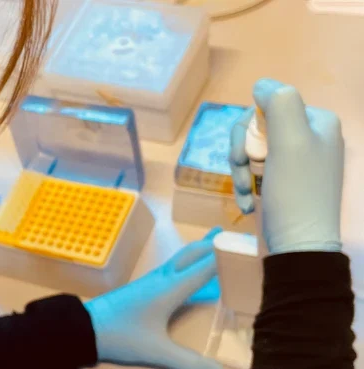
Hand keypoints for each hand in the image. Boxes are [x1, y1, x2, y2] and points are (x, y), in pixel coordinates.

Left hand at [85, 228, 222, 368]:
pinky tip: (186, 273)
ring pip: (180, 259)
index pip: (206, 267)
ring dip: (198, 251)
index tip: (249, 245)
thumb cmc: (120, 335)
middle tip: (231, 233)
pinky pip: (171, 269)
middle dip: (213, 244)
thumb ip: (190, 362)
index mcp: (170, 288)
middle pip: (192, 255)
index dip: (228, 255)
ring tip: (212, 242)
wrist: (84, 328)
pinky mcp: (142, 288)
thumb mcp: (157, 351)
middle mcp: (162, 279)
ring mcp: (150, 282)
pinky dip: (186, 264)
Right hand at [229, 78, 343, 253]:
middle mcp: (311, 138)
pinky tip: (247, 203)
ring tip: (243, 192)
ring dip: (240, 172)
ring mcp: (298, 162)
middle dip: (242, 151)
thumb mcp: (291, 140)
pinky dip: (245, 186)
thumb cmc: (296, 192)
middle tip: (241, 171)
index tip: (244, 153)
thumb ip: (279, 101)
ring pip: (252, 150)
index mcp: (318, 122)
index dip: (248, 128)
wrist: (300, 247)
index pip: (268, 106)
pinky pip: (256, 172)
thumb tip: (261, 85)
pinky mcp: (285, 183)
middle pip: (257, 128)